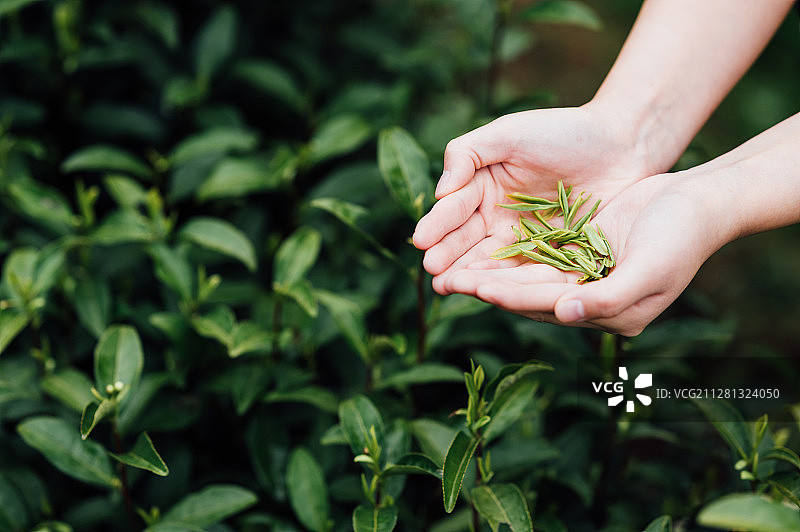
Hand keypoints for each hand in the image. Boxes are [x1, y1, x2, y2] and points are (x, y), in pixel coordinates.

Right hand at [413, 105, 658, 293]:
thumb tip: (441, 192)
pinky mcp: (549, 256)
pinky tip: (489, 292)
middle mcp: (496, 216)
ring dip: (468, 275)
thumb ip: (468, 153)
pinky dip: (505, 283)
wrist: (622, 145)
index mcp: (482, 186)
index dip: (437, 224)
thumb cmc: (562, 131)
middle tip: (431, 270)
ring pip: (489, 261)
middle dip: (446, 255)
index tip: (421, 239)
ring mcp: (522, 239)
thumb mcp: (510, 132)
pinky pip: (524, 271)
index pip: (454, 208)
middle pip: (465, 240)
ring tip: (447, 286)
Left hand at [435, 173, 729, 335]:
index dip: (512, 296)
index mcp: (609, 315)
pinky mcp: (578, 252)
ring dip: (491, 272)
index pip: (549, 306)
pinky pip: (536, 256)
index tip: (477, 287)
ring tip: (452, 267)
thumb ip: (609, 297)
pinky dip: (508, 253)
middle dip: (488, 287)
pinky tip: (480, 245)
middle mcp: (591, 302)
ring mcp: (584, 277)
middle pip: (530, 295)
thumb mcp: (650, 269)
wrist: (699, 202)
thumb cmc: (682, 238)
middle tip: (445, 280)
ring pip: (527, 276)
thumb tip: (565, 313)